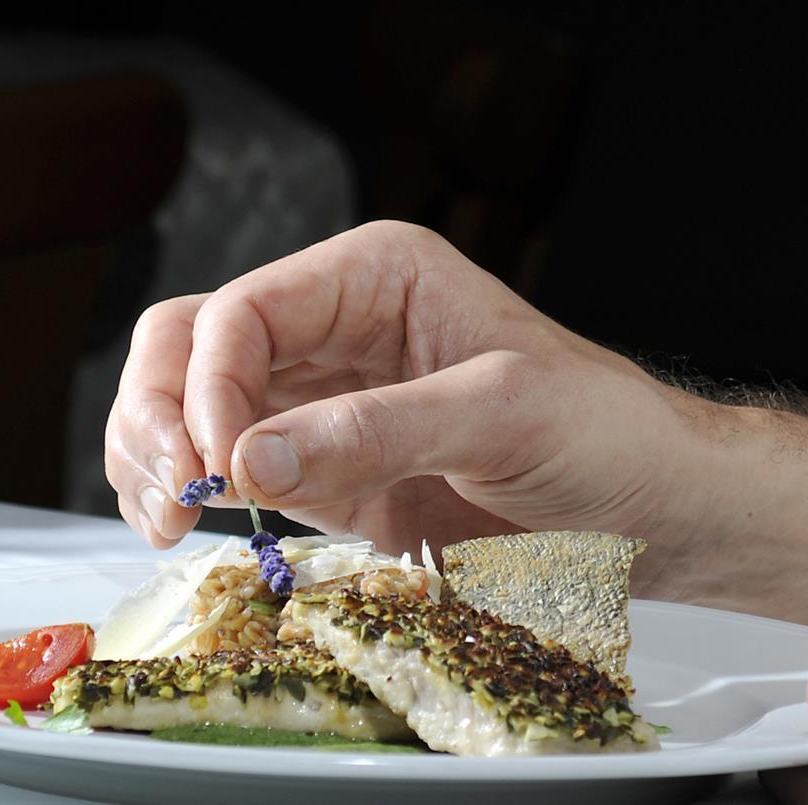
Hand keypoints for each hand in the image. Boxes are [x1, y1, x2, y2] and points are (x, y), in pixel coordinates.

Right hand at [103, 220, 694, 555]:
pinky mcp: (323, 474)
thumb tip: (255, 457)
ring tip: (170, 520)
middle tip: (173, 495)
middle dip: (156, 412)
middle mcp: (335, 328)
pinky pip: (225, 470)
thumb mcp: (504, 414)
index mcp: (376, 276)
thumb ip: (379, 431)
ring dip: (153, 456)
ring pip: (184, 404)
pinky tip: (193, 531)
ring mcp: (321, 404)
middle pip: (187, 344)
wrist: (654, 507)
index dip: (211, 384)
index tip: (223, 465)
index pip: (245, 310)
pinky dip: (187, 495)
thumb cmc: (606, 432)